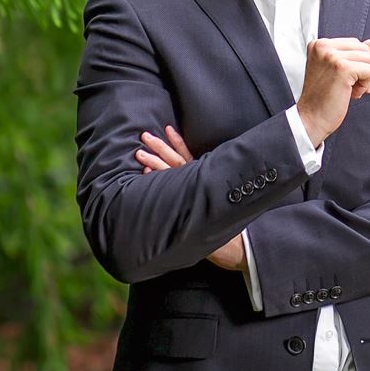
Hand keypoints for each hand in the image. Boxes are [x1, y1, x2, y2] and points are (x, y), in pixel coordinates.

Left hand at [135, 126, 247, 272]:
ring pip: (170, 173)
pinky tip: (145, 173)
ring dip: (153, 161)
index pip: (186, 155)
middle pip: (175, 160)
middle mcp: (196, 181)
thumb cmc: (219, 217)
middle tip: (144, 136)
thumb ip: (200, 183)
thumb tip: (184, 175)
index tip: (167, 128)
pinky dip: (157, 179)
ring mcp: (191, 192)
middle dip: (160, 147)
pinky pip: (170, 188)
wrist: (230, 241)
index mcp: (200, 176)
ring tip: (139, 153)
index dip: (177, 142)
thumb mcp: (210, 194)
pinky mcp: (186, 204)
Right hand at [297, 37, 369, 147]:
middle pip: (363, 49)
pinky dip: (366, 85)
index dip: (355, 63)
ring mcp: (332, 56)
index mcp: (319, 44)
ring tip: (349, 89)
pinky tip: (352, 93)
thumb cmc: (321, 97)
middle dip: (362, 69)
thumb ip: (353, 54)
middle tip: (347, 85)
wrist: (310, 118)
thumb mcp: (337, 70)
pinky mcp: (343, 69)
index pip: (354, 43)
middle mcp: (323, 46)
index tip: (344, 78)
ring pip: (369, 59)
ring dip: (364, 78)